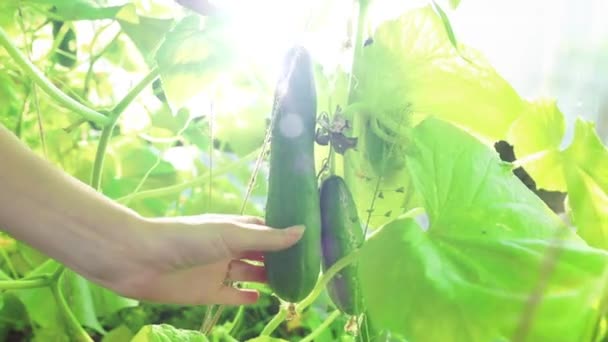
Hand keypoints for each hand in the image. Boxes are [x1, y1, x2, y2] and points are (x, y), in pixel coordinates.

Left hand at [98, 214, 303, 304]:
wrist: (140, 259)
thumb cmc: (187, 238)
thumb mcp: (231, 235)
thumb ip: (266, 238)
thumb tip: (303, 231)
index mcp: (233, 228)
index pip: (265, 230)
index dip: (284, 235)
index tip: (308, 243)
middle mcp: (228, 248)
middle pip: (260, 254)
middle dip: (280, 259)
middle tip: (306, 269)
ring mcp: (217, 270)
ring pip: (249, 274)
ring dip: (268, 278)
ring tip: (291, 285)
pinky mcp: (206, 293)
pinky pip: (232, 296)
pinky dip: (245, 298)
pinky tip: (261, 299)